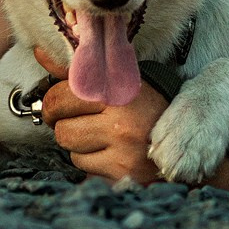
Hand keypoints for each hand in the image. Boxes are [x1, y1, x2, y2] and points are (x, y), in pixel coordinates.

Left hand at [36, 47, 168, 185]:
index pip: (62, 95)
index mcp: (119, 92)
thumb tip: (40, 53)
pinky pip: (85, 168)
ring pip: (70, 149)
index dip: (56, 101)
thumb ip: (82, 68)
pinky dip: (91, 161)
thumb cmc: (150, 104)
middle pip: (61, 126)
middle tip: (72, 119)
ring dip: (78, 143)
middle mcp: (121, 124)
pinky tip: (109, 152)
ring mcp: (123, 153)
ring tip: (98, 135)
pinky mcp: (122, 176)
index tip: (62, 103)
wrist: (188, 140)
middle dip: (61, 123)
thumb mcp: (122, 78)